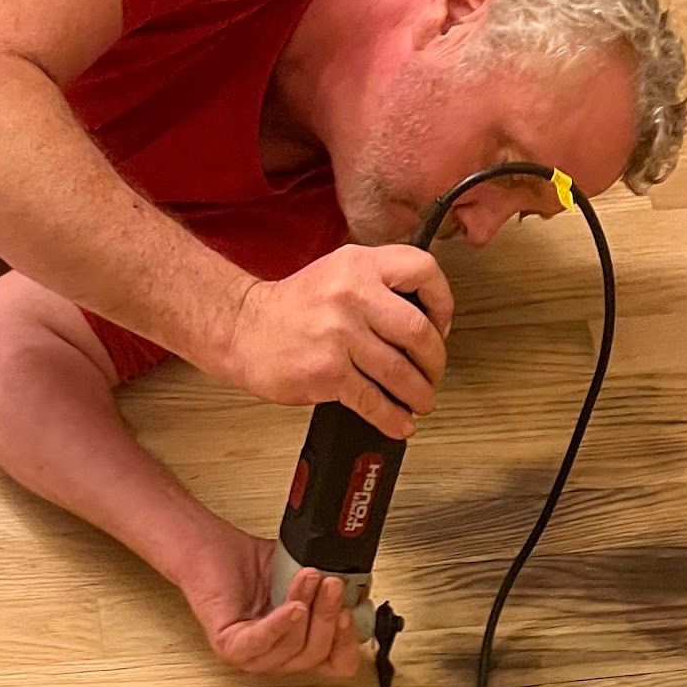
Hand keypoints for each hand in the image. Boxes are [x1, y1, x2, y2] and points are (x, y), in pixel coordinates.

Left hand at [181, 525, 362, 679]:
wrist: (209, 547)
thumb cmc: (246, 563)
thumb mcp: (301, 573)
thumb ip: (331, 585)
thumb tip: (361, 589)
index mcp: (297, 643)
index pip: (336, 663)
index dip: (350, 642)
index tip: (354, 612)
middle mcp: (275, 655)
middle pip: (317, 655)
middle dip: (331, 616)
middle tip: (334, 585)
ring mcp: (251, 655)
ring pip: (294, 649)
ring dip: (309, 609)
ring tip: (309, 578)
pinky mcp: (229, 646)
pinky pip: (260, 644)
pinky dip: (280, 624)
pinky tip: (292, 607)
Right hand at [223, 245, 453, 437]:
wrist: (243, 328)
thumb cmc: (292, 308)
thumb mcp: (338, 274)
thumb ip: (379, 286)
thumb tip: (425, 321)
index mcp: (359, 264)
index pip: (423, 271)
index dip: (442, 304)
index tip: (441, 327)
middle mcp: (351, 294)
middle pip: (419, 332)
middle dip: (435, 362)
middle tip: (432, 373)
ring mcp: (339, 335)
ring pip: (401, 372)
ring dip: (419, 394)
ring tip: (420, 401)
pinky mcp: (327, 372)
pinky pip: (373, 400)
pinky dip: (392, 418)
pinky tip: (398, 422)